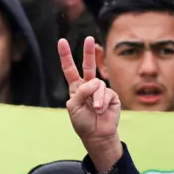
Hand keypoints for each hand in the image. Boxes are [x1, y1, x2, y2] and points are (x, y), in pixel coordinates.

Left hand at [60, 36, 122, 170]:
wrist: (96, 135)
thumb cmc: (82, 122)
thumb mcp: (74, 106)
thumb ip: (81, 92)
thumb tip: (95, 83)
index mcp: (76, 88)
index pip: (69, 69)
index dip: (65, 56)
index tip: (62, 41)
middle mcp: (89, 87)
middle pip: (88, 66)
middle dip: (88, 52)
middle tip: (89, 38)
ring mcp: (100, 90)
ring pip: (98, 84)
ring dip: (96, 98)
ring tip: (96, 110)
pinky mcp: (112, 96)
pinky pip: (107, 93)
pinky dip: (104, 102)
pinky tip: (103, 110)